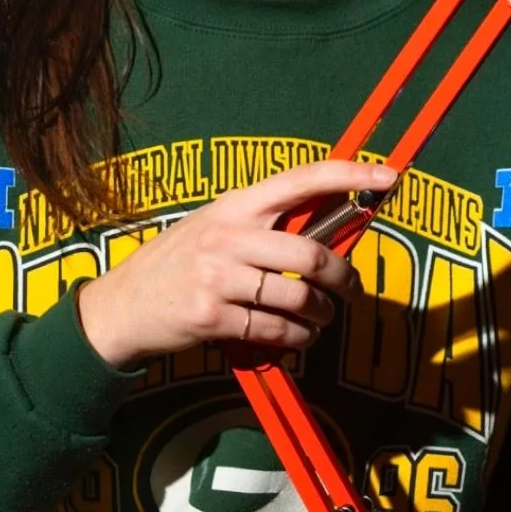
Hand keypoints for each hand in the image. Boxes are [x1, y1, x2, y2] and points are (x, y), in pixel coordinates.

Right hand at [76, 159, 396, 370]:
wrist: (123, 305)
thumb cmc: (178, 263)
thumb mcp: (215, 227)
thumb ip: (263, 225)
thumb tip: (328, 229)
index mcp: (235, 205)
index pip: (300, 179)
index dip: (349, 174)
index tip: (388, 176)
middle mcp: (228, 236)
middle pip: (310, 254)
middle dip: (343, 277)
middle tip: (351, 289)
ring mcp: (218, 277)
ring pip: (298, 297)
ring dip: (321, 314)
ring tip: (320, 319)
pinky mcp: (212, 316)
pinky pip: (275, 328)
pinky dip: (296, 337)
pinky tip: (296, 337)